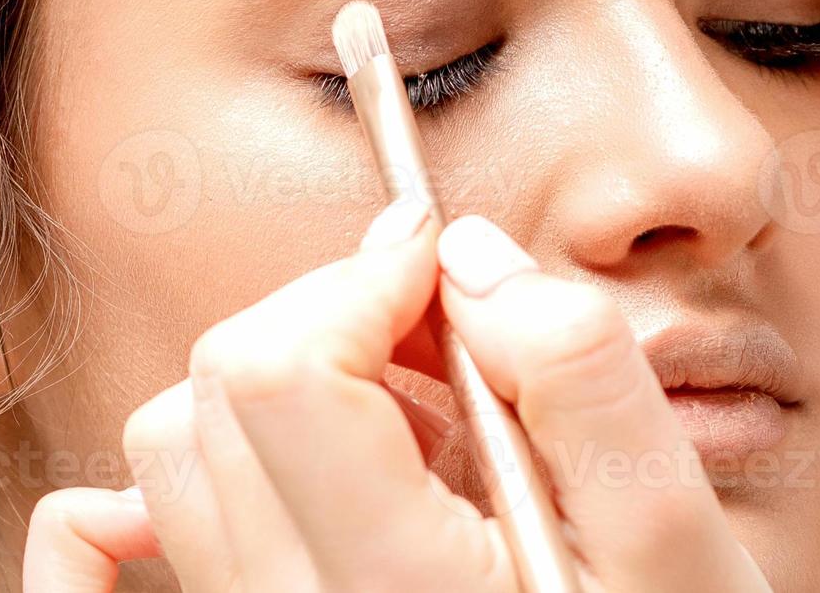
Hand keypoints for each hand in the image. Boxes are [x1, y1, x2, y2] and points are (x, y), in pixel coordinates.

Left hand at [21, 202, 768, 592]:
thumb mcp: (670, 530)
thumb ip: (581, 375)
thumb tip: (472, 259)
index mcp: (394, 581)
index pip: (280, 370)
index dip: (361, 279)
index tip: (446, 268)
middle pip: (217, 390)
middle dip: (330, 313)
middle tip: (452, 335)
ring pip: (173, 450)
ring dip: (285, 379)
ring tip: (416, 410)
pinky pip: (148, 531)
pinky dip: (207, 458)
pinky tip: (305, 455)